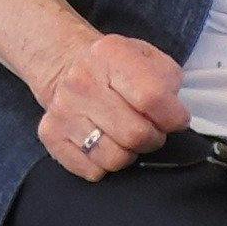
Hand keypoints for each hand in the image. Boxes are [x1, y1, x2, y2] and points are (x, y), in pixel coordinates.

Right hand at [30, 29, 184, 180]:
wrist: (68, 65)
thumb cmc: (117, 68)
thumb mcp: (148, 57)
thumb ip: (167, 80)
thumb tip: (174, 117)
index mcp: (111, 54)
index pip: (152, 99)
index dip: (173, 118)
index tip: (176, 120)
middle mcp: (82, 82)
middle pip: (135, 134)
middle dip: (153, 138)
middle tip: (151, 130)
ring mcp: (63, 110)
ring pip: (114, 158)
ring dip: (129, 154)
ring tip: (127, 138)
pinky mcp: (50, 134)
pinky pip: (91, 171)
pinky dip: (104, 165)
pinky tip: (105, 144)